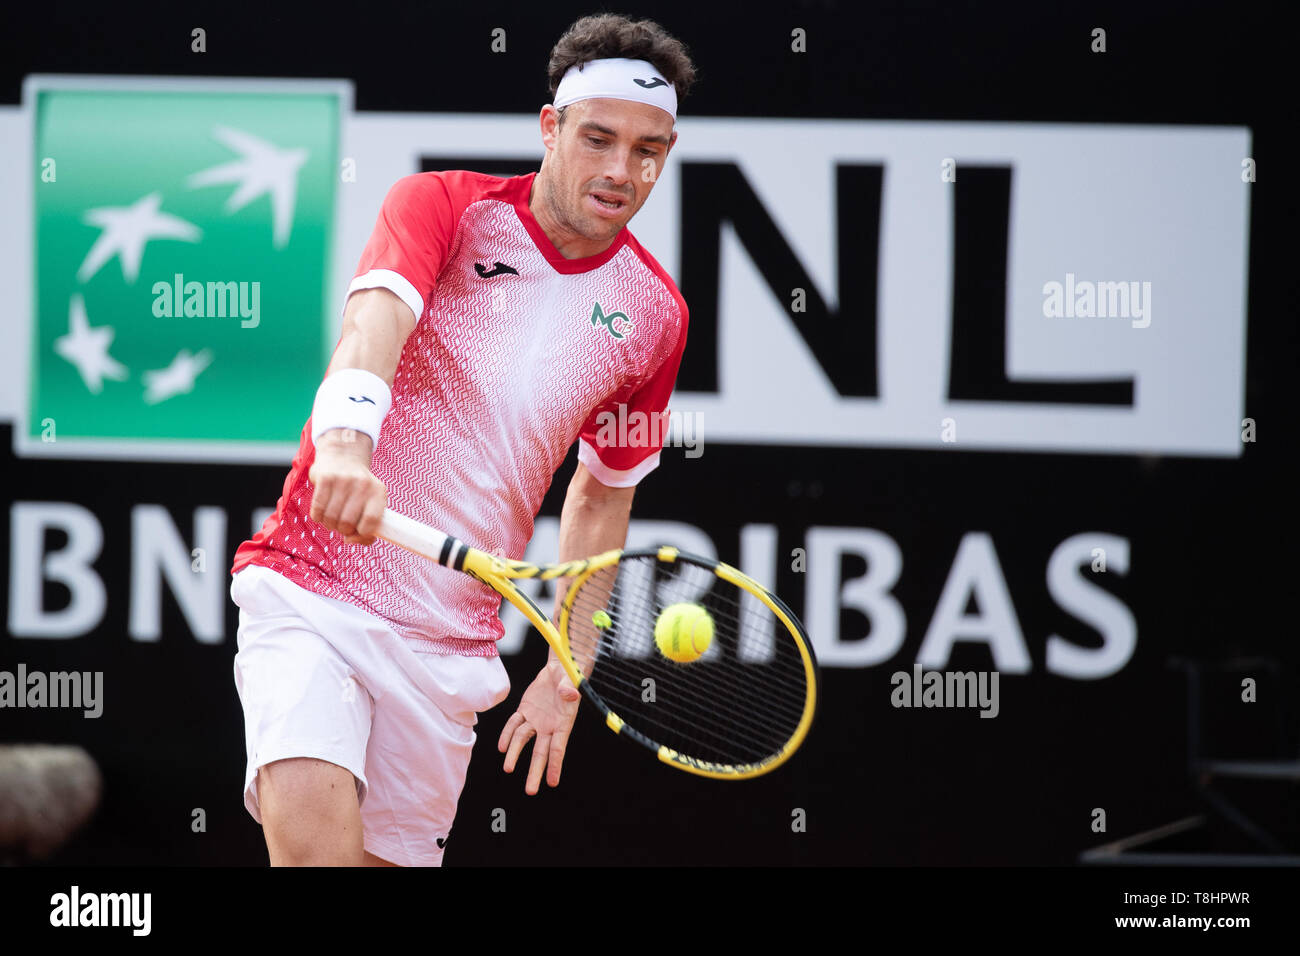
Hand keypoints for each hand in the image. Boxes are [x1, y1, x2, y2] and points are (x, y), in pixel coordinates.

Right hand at [307, 429, 385, 544]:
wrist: (343, 455)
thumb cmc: (358, 488)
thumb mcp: (370, 501)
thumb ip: (367, 525)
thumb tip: (352, 540)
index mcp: (379, 492)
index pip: (372, 522)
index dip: (362, 534)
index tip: (356, 532)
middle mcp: (363, 485)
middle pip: (347, 523)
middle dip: (342, 529)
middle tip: (341, 523)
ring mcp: (343, 481)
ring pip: (331, 519)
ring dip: (329, 524)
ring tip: (332, 517)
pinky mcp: (325, 478)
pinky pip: (317, 510)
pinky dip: (318, 517)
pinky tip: (322, 512)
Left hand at [497, 658, 580, 794]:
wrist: (560, 668)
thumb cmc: (571, 675)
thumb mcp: (573, 680)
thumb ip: (570, 689)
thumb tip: (570, 695)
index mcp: (563, 723)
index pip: (558, 748)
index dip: (555, 765)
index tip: (552, 782)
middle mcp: (549, 726)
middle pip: (540, 752)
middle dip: (535, 772)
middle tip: (530, 791)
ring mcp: (536, 720)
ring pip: (523, 740)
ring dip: (514, 753)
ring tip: (507, 768)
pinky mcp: (525, 710)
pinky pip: (514, 724)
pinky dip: (507, 735)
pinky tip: (501, 747)